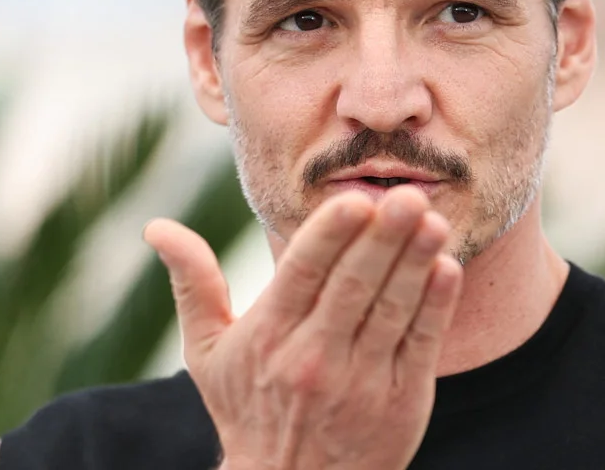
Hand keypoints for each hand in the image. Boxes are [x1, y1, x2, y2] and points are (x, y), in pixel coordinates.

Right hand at [143, 185, 462, 469]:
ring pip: (391, 311)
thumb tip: (156, 227)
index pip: (301, 276)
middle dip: (382, 239)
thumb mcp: (209, 353)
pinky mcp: (400, 402)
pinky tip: (447, 268)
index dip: (329, 237)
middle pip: (352, 287)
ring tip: (433, 221)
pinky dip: (436, 307)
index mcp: (267, 336)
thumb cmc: (249, 408)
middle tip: (406, 196)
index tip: (354, 200)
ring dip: (414, 264)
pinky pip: (421, 345)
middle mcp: (312, 358)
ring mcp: (360, 382)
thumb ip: (193, 284)